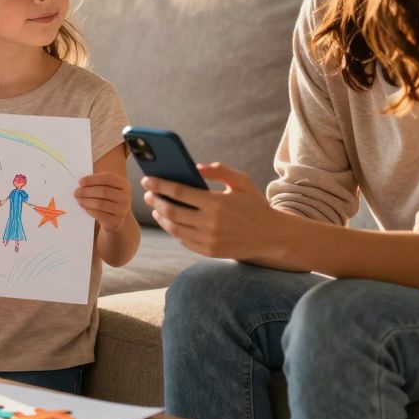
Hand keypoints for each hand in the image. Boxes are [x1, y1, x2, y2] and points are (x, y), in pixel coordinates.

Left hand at [75, 171, 131, 233]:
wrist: (116, 218)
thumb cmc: (109, 200)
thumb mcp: (108, 188)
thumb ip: (97, 183)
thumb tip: (82, 183)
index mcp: (124, 185)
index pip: (108, 178)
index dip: (93, 179)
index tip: (81, 181)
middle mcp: (125, 197)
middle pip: (103, 191)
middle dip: (87, 191)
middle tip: (76, 192)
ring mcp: (122, 210)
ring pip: (100, 204)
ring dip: (86, 201)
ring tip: (78, 199)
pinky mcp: (116, 221)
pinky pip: (99, 214)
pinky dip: (89, 209)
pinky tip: (84, 206)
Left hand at [141, 163, 278, 258]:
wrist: (271, 236)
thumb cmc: (254, 204)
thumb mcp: (242, 181)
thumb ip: (219, 170)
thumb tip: (195, 167)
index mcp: (216, 203)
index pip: (179, 192)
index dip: (160, 185)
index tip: (147, 179)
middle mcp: (210, 223)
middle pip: (172, 211)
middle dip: (156, 201)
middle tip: (148, 194)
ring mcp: (209, 240)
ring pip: (174, 228)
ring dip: (161, 217)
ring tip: (157, 207)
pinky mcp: (209, 252)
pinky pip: (184, 241)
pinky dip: (174, 230)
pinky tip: (170, 221)